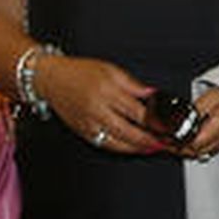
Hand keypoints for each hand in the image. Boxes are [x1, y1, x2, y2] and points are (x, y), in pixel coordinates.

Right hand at [34, 54, 163, 154]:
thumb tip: (152, 94)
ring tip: (154, 148)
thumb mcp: (111, 70)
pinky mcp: (83, 132)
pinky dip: (122, 149)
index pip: (136, 111)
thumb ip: (133, 84)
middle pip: (129, 131)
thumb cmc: (80, 72)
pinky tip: (133, 148)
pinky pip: (105, 145)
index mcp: (107, 92)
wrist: (51, 80)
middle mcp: (97, 110)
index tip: (167, 127)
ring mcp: (89, 124)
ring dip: (138, 148)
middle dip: (149, 140)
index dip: (154, 122)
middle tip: (165, 143)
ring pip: (117, 142)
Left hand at [175, 86, 218, 159]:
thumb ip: (191, 114)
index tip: (169, 143)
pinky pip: (212, 149)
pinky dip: (202, 147)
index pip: (192, 147)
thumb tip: (179, 122)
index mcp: (216, 130)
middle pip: (197, 153)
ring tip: (181, 143)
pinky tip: (196, 140)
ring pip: (204, 153)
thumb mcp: (206, 100)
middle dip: (182, 150)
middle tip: (171, 144)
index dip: (178, 147)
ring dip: (192, 150)